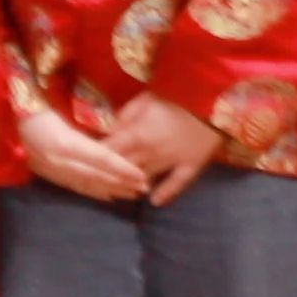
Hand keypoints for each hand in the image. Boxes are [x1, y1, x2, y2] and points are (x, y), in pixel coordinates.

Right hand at [19, 93, 151, 201]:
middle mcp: (58, 160)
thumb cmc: (31, 102)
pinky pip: (73, 186)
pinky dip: (92, 192)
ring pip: (86, 183)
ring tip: (131, 194)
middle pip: (96, 175)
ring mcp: (51, 168)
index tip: (142, 175)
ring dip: (110, 190)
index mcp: (64, 142)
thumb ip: (82, 122)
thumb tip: (111, 130)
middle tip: (144, 188)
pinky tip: (106, 196)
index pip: (101, 158)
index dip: (122, 168)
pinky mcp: (45, 172)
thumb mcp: (57, 106)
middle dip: (121, 183)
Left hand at [101, 94, 228, 204]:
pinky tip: (154, 202)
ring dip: (132, 186)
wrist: (213, 98)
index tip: (83, 164)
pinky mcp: (192, 165)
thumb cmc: (176, 94)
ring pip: (146, 178)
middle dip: (109, 176)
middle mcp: (151, 153)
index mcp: (137, 135)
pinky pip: (178, 183)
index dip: (95, 158)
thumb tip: (109, 131)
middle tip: (96, 183)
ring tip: (119, 193)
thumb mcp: (144, 99)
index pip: (110, 151)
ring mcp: (172, 161)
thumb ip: (125, 116)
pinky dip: (166, 193)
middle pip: (125, 168)